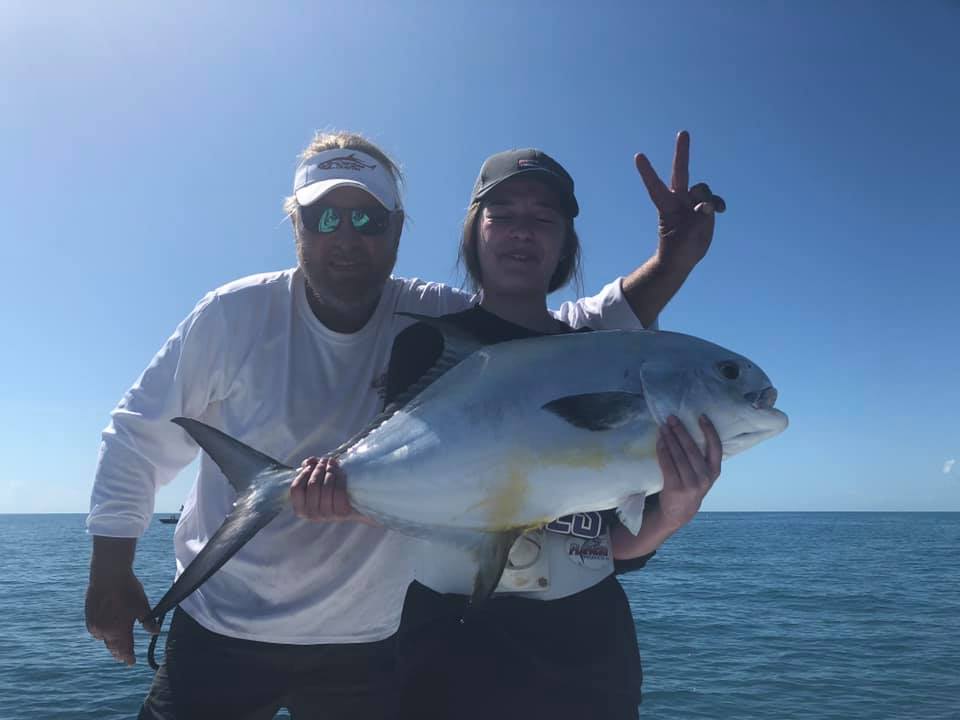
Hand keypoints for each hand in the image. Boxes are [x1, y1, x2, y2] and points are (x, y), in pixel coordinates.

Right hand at [85, 570, 158, 664]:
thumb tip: (156, 632)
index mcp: (119, 630)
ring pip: (103, 639)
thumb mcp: (142, 605)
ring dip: (110, 643)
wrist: (108, 575)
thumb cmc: (128, 589)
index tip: (131, 663)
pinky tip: (107, 630)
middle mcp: (104, 631)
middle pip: (112, 647)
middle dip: (119, 653)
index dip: (128, 657)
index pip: (124, 649)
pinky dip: (102, 633)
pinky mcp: (89, 617)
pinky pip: (96, 631)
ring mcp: (94, 624)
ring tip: (116, 645)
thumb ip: (148, 621)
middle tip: (123, 657)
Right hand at [290, 456, 374, 524]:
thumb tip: (310, 461)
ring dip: (330, 471)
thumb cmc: (331, 489)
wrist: (355, 504)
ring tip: (333, 463)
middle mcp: (312, 515)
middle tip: (325, 460)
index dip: (303, 473)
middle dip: (319, 469)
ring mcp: (327, 516)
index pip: (296, 489)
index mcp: (301, 509)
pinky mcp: (342, 513)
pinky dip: (340, 478)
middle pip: (312, 485)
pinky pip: (339, 491)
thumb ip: (309, 468)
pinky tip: (342, 471)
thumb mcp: (317, 479)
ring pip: (326, 487)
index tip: (312, 465)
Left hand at [635, 131, 724, 273]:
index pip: (654, 186)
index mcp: (666, 207)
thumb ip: (696, 220)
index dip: (647, 172)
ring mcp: (692, 202)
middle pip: (680, 172)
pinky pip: (713, 200)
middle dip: (682, 153)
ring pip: (702, 189)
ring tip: (706, 214)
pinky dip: (717, 203)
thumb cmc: (677, 249)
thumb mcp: (685, 238)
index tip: (638, 156)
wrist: (684, 258)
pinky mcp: (705, 208)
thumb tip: (706, 206)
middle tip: (683, 132)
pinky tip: (721, 210)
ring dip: (707, 198)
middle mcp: (678, 200)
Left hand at [655, 414, 721, 530]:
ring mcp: (690, 484)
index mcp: (714, 471)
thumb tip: (688, 429)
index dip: (709, 430)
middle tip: (671, 418)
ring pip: (678, 455)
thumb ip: (701, 458)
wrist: (679, 512)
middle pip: (692, 449)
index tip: (701, 416)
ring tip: (663, 427)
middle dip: (680, 431)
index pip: (716, 447)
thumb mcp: (703, 474)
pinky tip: (659, 441)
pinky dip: (662, 450)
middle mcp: (705, 477)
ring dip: (669, 438)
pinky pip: (667, 464)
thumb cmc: (691, 485)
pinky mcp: (675, 487)